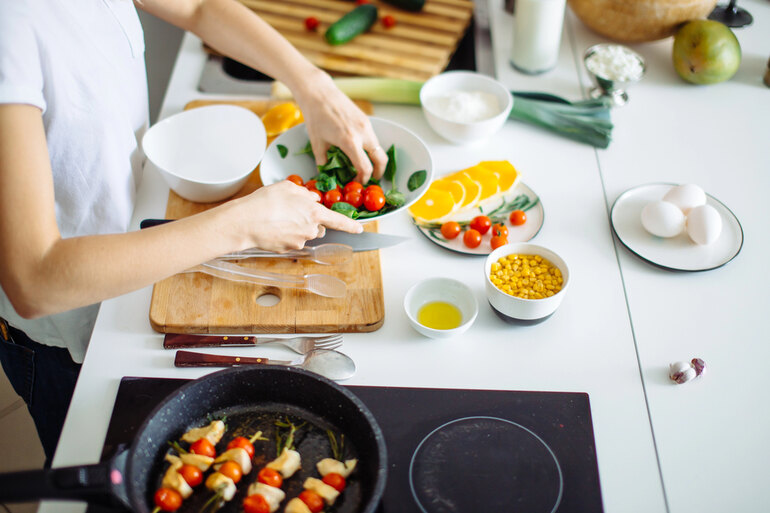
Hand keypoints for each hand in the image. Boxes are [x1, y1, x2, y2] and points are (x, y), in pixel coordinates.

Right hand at [233, 181, 361, 251]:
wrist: (246, 221)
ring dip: (297, 228)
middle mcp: (311, 229)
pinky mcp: (288, 250)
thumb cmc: (265, 202)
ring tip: (278, 219)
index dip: (350, 225)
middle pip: (318, 228)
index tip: (360, 229)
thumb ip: (305, 194)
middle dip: (310, 222)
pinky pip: (292, 242)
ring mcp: (300, 241)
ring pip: (304, 235)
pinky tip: (273, 228)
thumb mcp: (287, 187)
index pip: (338, 221)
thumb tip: (312, 199)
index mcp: (314, 212)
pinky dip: (285, 236)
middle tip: (291, 212)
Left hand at [294, 72, 386, 183]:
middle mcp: (363, 134)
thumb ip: (323, 162)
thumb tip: (325, 174)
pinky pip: (373, 138)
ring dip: (374, 159)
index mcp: (350, 142)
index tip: (356, 183)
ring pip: (378, 148)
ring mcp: (366, 125)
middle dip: (378, 172)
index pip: (365, 168)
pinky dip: (370, 148)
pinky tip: (358, 150)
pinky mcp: (366, 119)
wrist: (319, 93)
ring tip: (362, 165)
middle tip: (370, 179)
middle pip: (381, 159)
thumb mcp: (317, 143)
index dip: (363, 179)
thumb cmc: (315, 117)